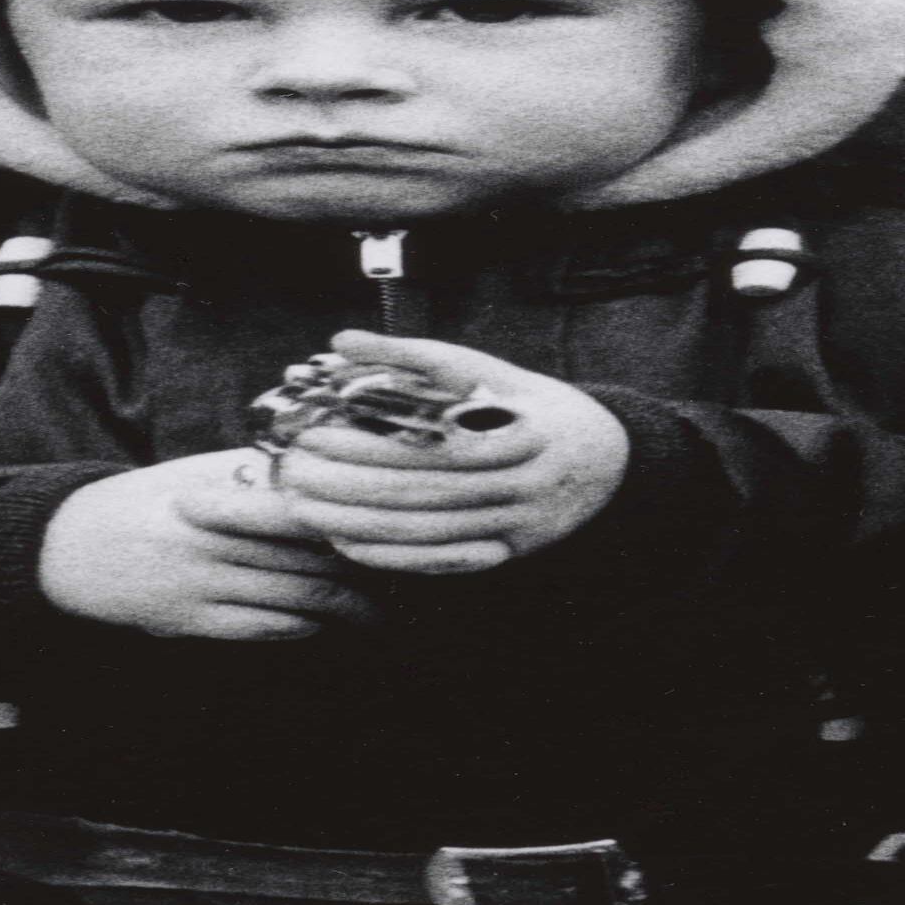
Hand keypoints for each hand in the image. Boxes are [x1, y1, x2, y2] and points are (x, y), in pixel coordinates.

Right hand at [35, 450, 370, 640]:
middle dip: (361, 570)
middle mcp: (214, 537)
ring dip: (343, 608)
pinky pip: (263, 628)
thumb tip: (320, 462)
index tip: (387, 526)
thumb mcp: (193, 473)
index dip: (351, 521)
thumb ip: (252, 470)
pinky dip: (302, 627)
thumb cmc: (146, 503)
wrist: (73, 548)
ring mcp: (203, 582)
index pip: (302, 508)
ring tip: (375, 612)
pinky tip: (323, 625)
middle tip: (398, 575)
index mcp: (219, 493)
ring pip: (296, 596)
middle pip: (310, 555)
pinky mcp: (192, 621)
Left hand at [264, 331, 629, 575]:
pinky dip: (391, 555)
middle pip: (424, 492)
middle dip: (350, 487)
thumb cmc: (532, 406)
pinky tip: (346, 542)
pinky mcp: (509, 555)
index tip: (318, 433)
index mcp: (523, 430)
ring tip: (306, 507)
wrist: (610, 461)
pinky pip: (442, 563)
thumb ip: (413, 356)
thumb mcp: (487, 370)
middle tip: (295, 474)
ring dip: (358, 524)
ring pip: (427, 532)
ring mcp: (518, 526)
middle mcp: (525, 485)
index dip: (371, 443)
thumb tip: (341, 341)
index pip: (435, 443)